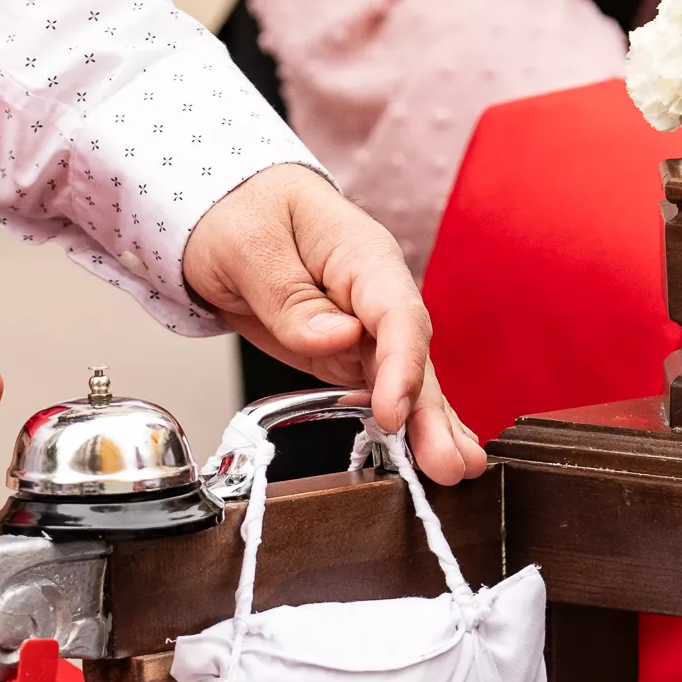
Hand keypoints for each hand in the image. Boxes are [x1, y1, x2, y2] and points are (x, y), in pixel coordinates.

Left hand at [180, 163, 488, 484]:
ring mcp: (367, 327)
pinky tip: (431, 454)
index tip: (392, 412)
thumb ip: (290, 296)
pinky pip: (385, 390)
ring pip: (406, 380)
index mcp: (362, 256)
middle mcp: (376, 294)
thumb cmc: (241, 211)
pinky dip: (407, 424)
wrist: (227, 210)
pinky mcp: (350, 353)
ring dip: (430, 427)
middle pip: (412, 355)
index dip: (400, 366)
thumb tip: (337, 337)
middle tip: (449, 463)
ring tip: (454, 472)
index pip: (397, 314)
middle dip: (430, 412)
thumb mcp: (249, 245)